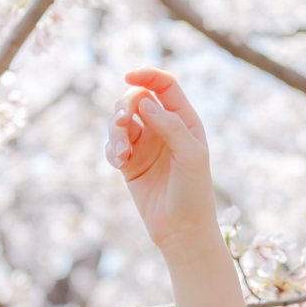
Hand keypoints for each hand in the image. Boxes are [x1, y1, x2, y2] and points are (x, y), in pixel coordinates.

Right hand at [106, 68, 220, 262]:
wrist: (182, 231)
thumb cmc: (194, 192)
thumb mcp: (190, 156)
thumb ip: (170, 126)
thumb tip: (145, 101)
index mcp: (184, 120)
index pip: (165, 86)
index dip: (147, 75)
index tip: (128, 76)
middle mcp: (164, 128)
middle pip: (136, 99)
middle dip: (124, 107)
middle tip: (122, 122)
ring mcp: (146, 145)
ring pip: (120, 121)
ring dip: (115, 131)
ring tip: (121, 154)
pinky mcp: (130, 163)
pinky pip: (112, 145)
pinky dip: (111, 150)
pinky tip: (119, 164)